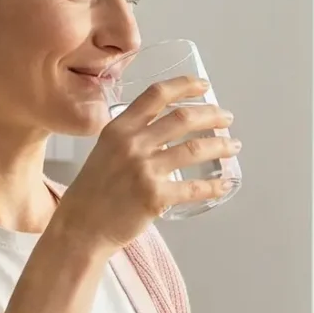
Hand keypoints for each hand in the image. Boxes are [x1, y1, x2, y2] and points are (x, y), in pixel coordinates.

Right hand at [49, 75, 239, 253]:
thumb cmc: (93, 191)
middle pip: (182, 118)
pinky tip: (224, 184)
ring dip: (220, 146)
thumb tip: (168, 128)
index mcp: (119, 128)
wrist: (81, 227)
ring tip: (232, 146)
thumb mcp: (106, 150)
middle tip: (226, 119)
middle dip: (211, 115)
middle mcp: (132, 144)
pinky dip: (214, 186)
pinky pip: (193, 188)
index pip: (156, 95)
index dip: (184, 85)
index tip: (203, 85)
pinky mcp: (155, 197)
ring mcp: (144, 170)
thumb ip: (132, 136)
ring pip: (194, 149)